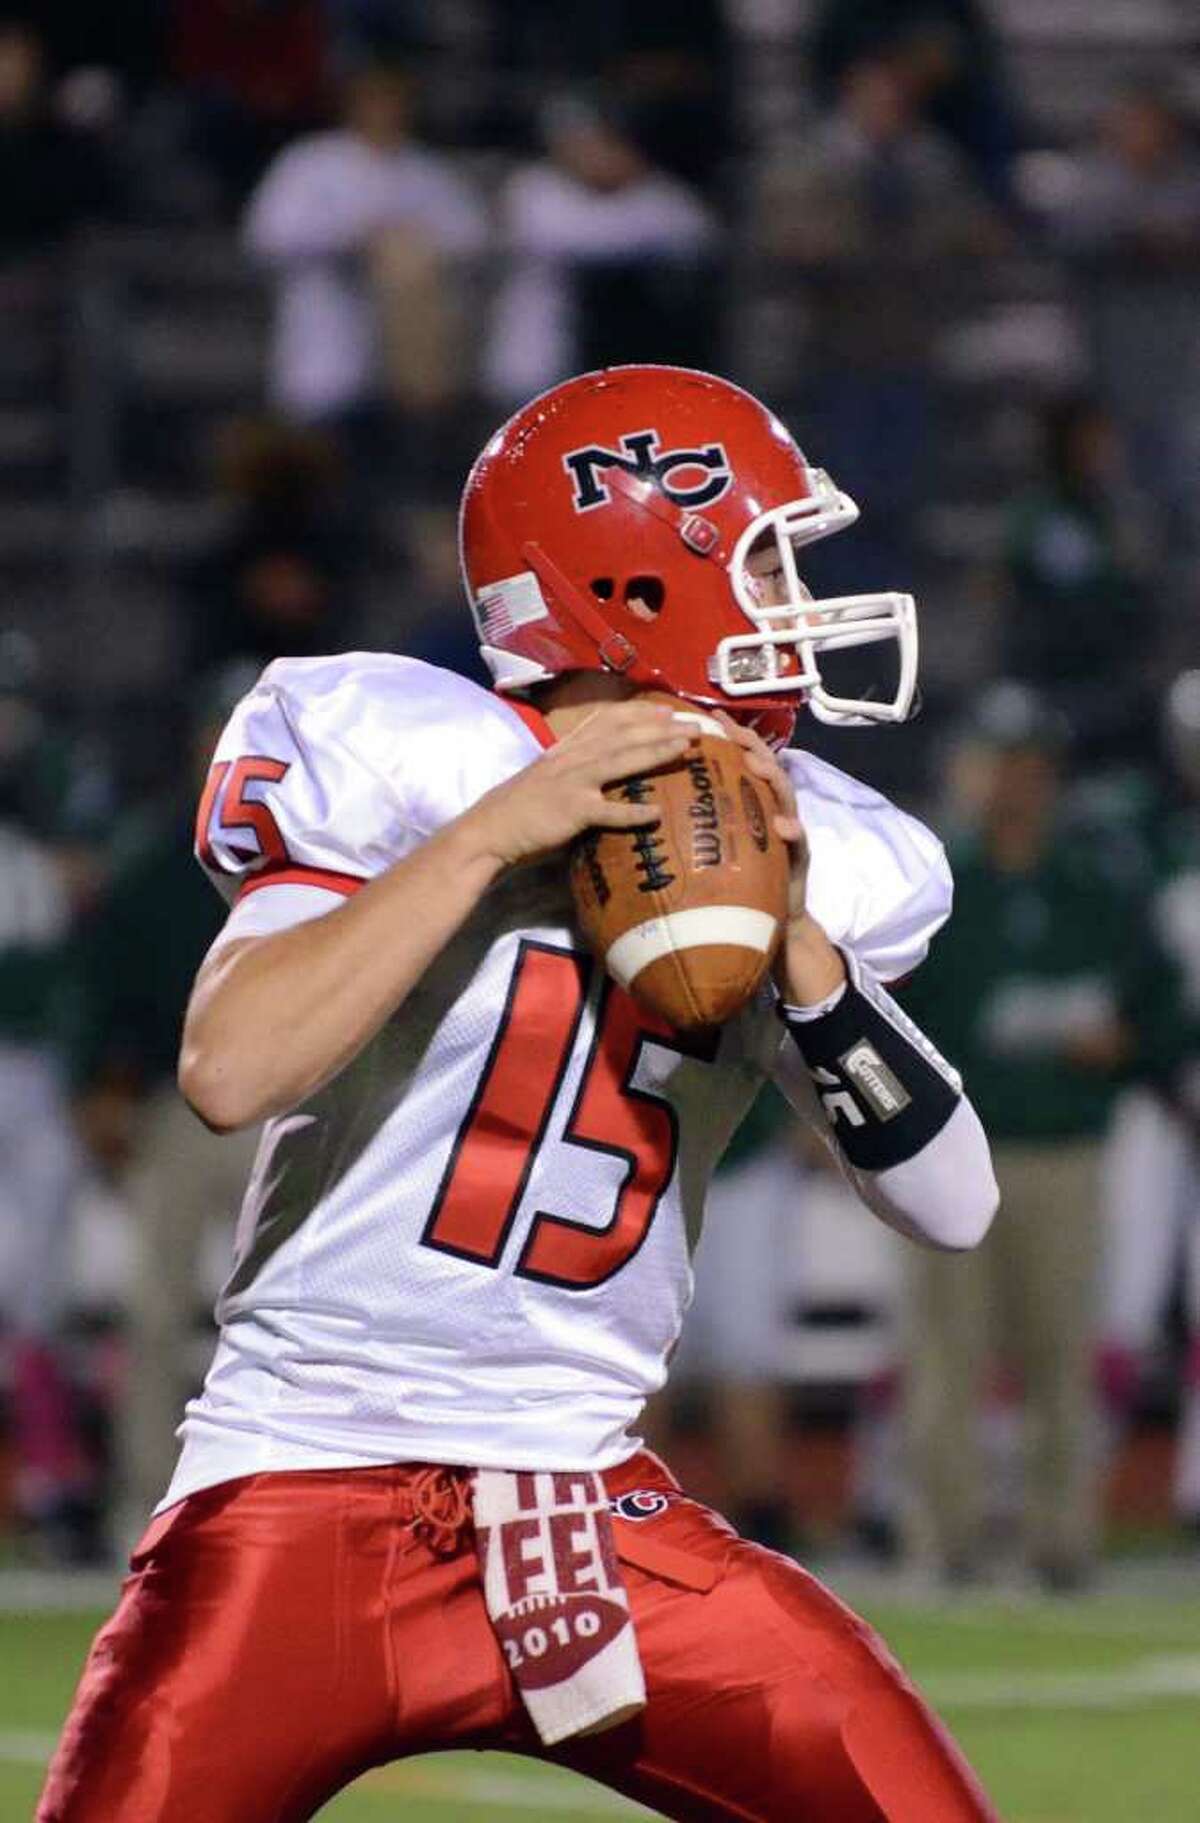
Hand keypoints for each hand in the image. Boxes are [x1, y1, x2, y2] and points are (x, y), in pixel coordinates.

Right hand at [468, 700, 697, 869]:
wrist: (491, 829)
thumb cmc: (521, 806)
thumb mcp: (547, 774)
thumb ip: (575, 765)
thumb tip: (604, 766)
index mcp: (567, 749)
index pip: (607, 720)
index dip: (639, 713)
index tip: (666, 710)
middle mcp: (572, 759)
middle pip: (622, 736)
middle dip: (660, 728)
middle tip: (694, 726)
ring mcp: (572, 783)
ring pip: (620, 762)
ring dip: (655, 753)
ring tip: (685, 748)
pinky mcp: (571, 811)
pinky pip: (607, 812)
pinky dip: (632, 813)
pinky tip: (656, 814)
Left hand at [715, 713, 845, 1006]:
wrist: (771, 920)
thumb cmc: (736, 879)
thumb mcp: (713, 844)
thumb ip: (697, 821)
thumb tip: (654, 799)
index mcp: (749, 802)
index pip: (738, 761)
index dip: (727, 737)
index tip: (708, 716)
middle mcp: (771, 809)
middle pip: (765, 768)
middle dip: (751, 747)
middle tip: (734, 733)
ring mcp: (788, 830)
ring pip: (784, 796)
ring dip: (772, 778)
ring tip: (758, 765)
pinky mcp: (799, 857)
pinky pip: (799, 842)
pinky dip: (793, 832)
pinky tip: (785, 828)